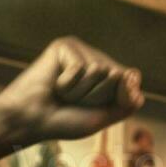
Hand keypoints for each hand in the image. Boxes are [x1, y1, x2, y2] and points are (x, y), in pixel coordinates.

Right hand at [0, 37, 142, 148]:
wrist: (32, 121)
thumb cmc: (67, 120)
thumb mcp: (107, 116)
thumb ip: (129, 100)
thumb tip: (132, 73)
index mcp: (113, 78)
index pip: (134, 85)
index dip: (117, 102)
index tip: (94, 109)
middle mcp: (100, 60)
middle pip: (118, 77)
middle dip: (97, 97)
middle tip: (75, 101)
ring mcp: (82, 51)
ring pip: (100, 71)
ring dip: (81, 92)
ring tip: (64, 94)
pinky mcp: (65, 46)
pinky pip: (79, 68)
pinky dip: (67, 84)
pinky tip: (55, 84)